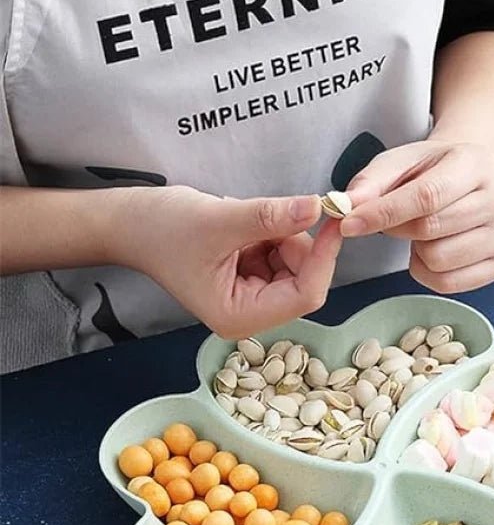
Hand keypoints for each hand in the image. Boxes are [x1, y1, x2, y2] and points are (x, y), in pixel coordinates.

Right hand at [115, 186, 340, 337]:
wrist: (129, 223)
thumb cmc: (161, 228)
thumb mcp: (219, 220)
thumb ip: (270, 217)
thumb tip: (315, 209)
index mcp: (239, 316)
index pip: (305, 294)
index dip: (324, 257)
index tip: (333, 218)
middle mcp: (249, 315)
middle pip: (305, 280)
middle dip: (296, 244)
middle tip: (272, 214)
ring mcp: (252, 298)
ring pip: (296, 265)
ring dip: (282, 236)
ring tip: (243, 223)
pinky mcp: (252, 280)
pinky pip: (282, 256)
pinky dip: (273, 235)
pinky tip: (243, 229)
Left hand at [340, 141, 493, 292]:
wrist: (470, 180)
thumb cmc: (432, 171)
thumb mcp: (400, 162)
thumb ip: (370, 182)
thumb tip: (346, 206)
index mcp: (476, 163)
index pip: (427, 196)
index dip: (384, 213)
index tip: (349, 224)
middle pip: (430, 230)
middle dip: (398, 229)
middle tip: (396, 219)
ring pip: (438, 260)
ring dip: (417, 251)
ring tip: (424, 232)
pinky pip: (448, 284)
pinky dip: (428, 271)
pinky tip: (434, 249)